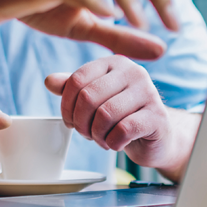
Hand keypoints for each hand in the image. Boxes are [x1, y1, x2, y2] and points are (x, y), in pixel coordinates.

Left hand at [45, 56, 196, 179]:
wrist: (158, 137)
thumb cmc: (123, 115)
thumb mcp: (95, 98)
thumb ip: (73, 88)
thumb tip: (49, 81)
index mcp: (114, 63)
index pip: (77, 79)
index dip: (66, 105)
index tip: (69, 121)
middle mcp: (133, 72)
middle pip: (89, 97)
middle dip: (81, 122)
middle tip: (86, 133)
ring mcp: (149, 92)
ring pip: (105, 114)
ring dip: (96, 134)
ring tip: (101, 139)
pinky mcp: (158, 116)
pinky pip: (123, 130)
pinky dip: (112, 142)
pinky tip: (115, 143)